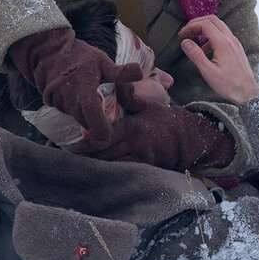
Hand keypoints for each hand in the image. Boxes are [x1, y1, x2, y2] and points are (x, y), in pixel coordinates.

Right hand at [8, 28, 142, 148]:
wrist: (50, 52)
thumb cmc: (80, 56)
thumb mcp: (102, 61)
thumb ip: (120, 72)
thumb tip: (140, 73)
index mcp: (84, 92)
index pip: (93, 121)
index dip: (102, 134)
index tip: (110, 137)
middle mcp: (70, 102)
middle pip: (87, 125)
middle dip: (98, 125)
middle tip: (108, 115)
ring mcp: (59, 104)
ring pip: (78, 119)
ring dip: (87, 116)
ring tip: (95, 100)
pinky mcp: (53, 104)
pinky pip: (69, 112)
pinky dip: (77, 109)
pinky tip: (81, 97)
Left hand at [72, 90, 234, 171]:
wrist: (187, 138)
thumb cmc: (163, 120)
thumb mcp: (147, 105)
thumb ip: (129, 98)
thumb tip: (116, 83)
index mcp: (133, 127)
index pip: (106, 137)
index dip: (89, 144)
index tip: (74, 149)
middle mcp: (135, 144)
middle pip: (106, 154)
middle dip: (89, 159)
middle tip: (72, 162)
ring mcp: (141, 159)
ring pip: (114, 166)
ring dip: (98, 168)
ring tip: (82, 170)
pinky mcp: (146, 169)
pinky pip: (126, 172)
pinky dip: (112, 174)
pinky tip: (101, 176)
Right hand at [178, 15, 258, 104]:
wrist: (247, 92)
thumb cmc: (229, 85)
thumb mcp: (208, 71)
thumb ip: (195, 55)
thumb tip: (185, 42)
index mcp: (223, 43)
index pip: (205, 24)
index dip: (191, 26)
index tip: (182, 34)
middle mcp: (231, 39)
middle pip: (212, 20)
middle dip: (197, 23)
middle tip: (187, 31)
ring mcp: (235, 43)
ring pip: (219, 26)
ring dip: (205, 28)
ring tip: (194, 38)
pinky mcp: (237, 48)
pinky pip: (223, 35)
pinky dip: (212, 36)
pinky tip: (206, 50)